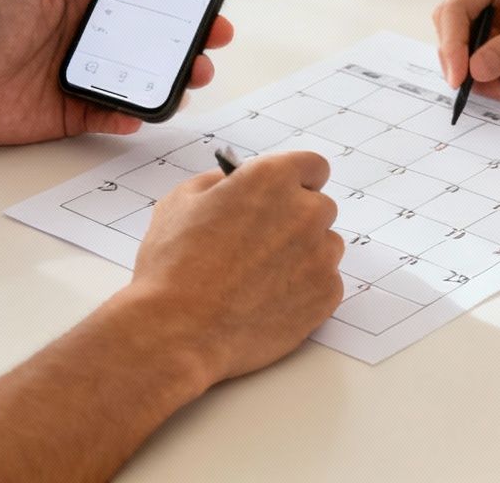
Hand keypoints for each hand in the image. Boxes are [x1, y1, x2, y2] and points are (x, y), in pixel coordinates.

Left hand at [0, 0, 248, 144]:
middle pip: (162, 31)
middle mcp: (95, 35)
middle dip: (200, 28)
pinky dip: (136, 113)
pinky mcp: (79, 110)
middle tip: (221, 27)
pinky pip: (119, 113)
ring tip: (196, 69)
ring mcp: (91, 73)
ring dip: (181, 72)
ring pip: (151, 74)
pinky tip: (145, 108)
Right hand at [130, 152, 343, 381]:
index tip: (285, 195)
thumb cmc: (173, 268)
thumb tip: (234, 182)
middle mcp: (304, 211)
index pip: (312, 167)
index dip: (296, 182)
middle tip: (263, 243)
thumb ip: (218, 183)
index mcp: (271, 179)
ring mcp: (320, 254)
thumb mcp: (181, 202)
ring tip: (261, 277)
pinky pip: (326, 282)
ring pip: (325, 246)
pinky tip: (269, 300)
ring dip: (304, 254)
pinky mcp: (326, 294)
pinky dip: (305, 289)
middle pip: (320, 207)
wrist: (178, 331)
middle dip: (296, 220)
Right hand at [431, 0, 499, 98]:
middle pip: (452, 28)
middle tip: (485, 88)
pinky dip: (495, 75)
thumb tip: (474, 69)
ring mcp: (494, 11)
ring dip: (482, 74)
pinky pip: (482, 59)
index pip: (455, 8)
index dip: (452, 44)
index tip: (460, 78)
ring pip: (465, 49)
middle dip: (465, 62)